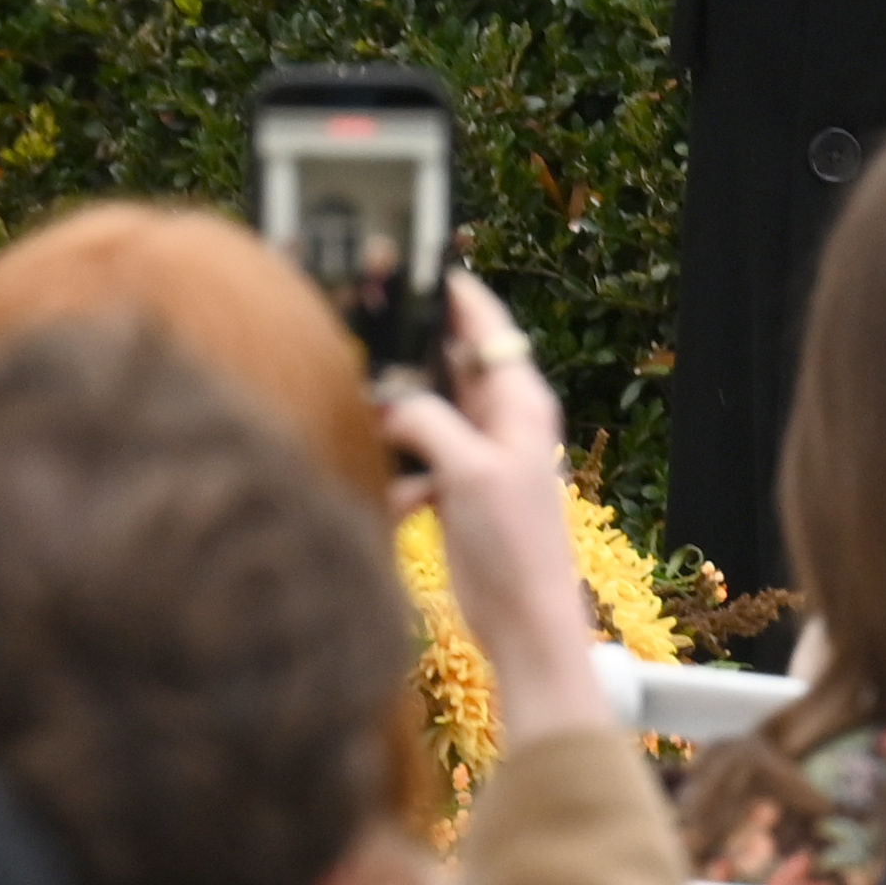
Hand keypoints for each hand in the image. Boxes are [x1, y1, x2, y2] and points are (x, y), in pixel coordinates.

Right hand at [384, 274, 603, 735]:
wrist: (525, 621)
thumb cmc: (515, 544)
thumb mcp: (468, 471)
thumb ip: (426, 421)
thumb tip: (388, 400)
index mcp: (519, 400)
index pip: (486, 324)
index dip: (451, 292)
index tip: (409, 263)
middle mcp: (500, 418)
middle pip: (447, 363)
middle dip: (406, 359)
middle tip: (359, 339)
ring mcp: (476, 452)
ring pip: (424, 411)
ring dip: (397, 424)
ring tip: (369, 427)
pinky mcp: (455, 486)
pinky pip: (416, 456)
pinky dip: (402, 473)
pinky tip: (400, 501)